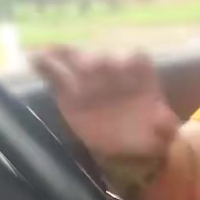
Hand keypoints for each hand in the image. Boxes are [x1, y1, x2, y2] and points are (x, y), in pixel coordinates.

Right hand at [32, 46, 178, 160]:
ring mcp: (91, 83)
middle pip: (105, 59)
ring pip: (77, 61)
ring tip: (50, 52)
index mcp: (141, 78)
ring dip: (66, 55)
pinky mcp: (70, 95)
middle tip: (88, 67)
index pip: (136, 58)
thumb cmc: (151, 134)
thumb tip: (165, 122)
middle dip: (97, 61)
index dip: (130, 60)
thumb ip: (165, 125)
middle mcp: (114, 75)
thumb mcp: (165, 132)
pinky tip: (34, 60)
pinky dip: (46, 67)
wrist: (131, 147)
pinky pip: (56, 77)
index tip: (124, 65)